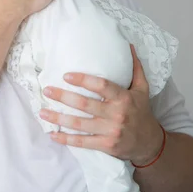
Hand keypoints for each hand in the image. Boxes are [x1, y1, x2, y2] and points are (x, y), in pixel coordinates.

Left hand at [39, 45, 163, 163]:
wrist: (150, 143)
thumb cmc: (142, 112)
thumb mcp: (142, 89)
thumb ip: (134, 69)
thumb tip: (128, 46)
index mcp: (124, 98)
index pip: (102, 86)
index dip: (83, 80)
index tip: (66, 76)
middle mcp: (117, 114)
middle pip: (85, 105)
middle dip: (63, 97)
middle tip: (47, 91)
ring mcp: (110, 131)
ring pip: (80, 124)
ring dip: (59, 118)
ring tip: (42, 112)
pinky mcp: (106, 145)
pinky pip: (82, 143)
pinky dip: (66, 139)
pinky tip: (53, 134)